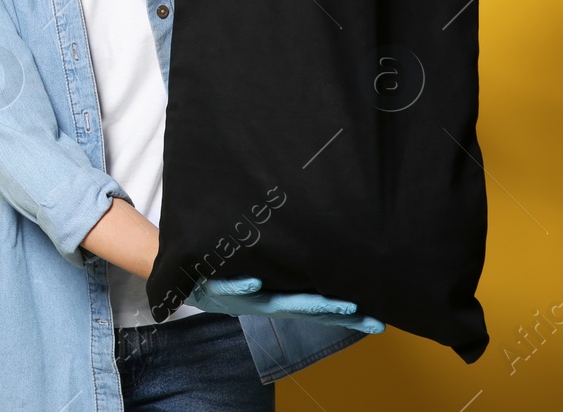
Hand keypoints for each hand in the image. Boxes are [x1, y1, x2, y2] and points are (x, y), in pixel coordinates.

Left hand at [185, 275, 384, 333]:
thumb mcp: (264, 266)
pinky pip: (229, 286)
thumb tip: (322, 239)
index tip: (378, 322)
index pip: (319, 306)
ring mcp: (242, 296)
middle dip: (333, 311)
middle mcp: (266, 300)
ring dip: (298, 304)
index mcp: (280, 295)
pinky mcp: (215, 287)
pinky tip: (255, 284)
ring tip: (325, 303)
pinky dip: (241, 286)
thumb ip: (289, 260)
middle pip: (305, 307)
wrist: (184, 272)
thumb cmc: (233, 268)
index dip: (348, 316)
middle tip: (361, 312)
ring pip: (274, 302)